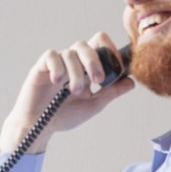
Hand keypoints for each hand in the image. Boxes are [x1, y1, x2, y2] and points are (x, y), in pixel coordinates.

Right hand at [0, 31, 134, 155]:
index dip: (111, 51)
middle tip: (98, 81)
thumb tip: (131, 82)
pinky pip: (51, 56)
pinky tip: (57, 82)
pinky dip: (57, 67)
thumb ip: (111, 92)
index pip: (100, 45)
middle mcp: (72, 61)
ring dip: (77, 73)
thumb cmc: (64, 114)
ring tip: (75, 92)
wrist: (39, 126)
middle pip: (86, 44)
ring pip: (70, 53)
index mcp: (86, 67)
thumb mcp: (93, 105)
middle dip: (95, 61)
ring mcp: (57, 63)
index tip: (117, 68)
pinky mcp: (41, 67)